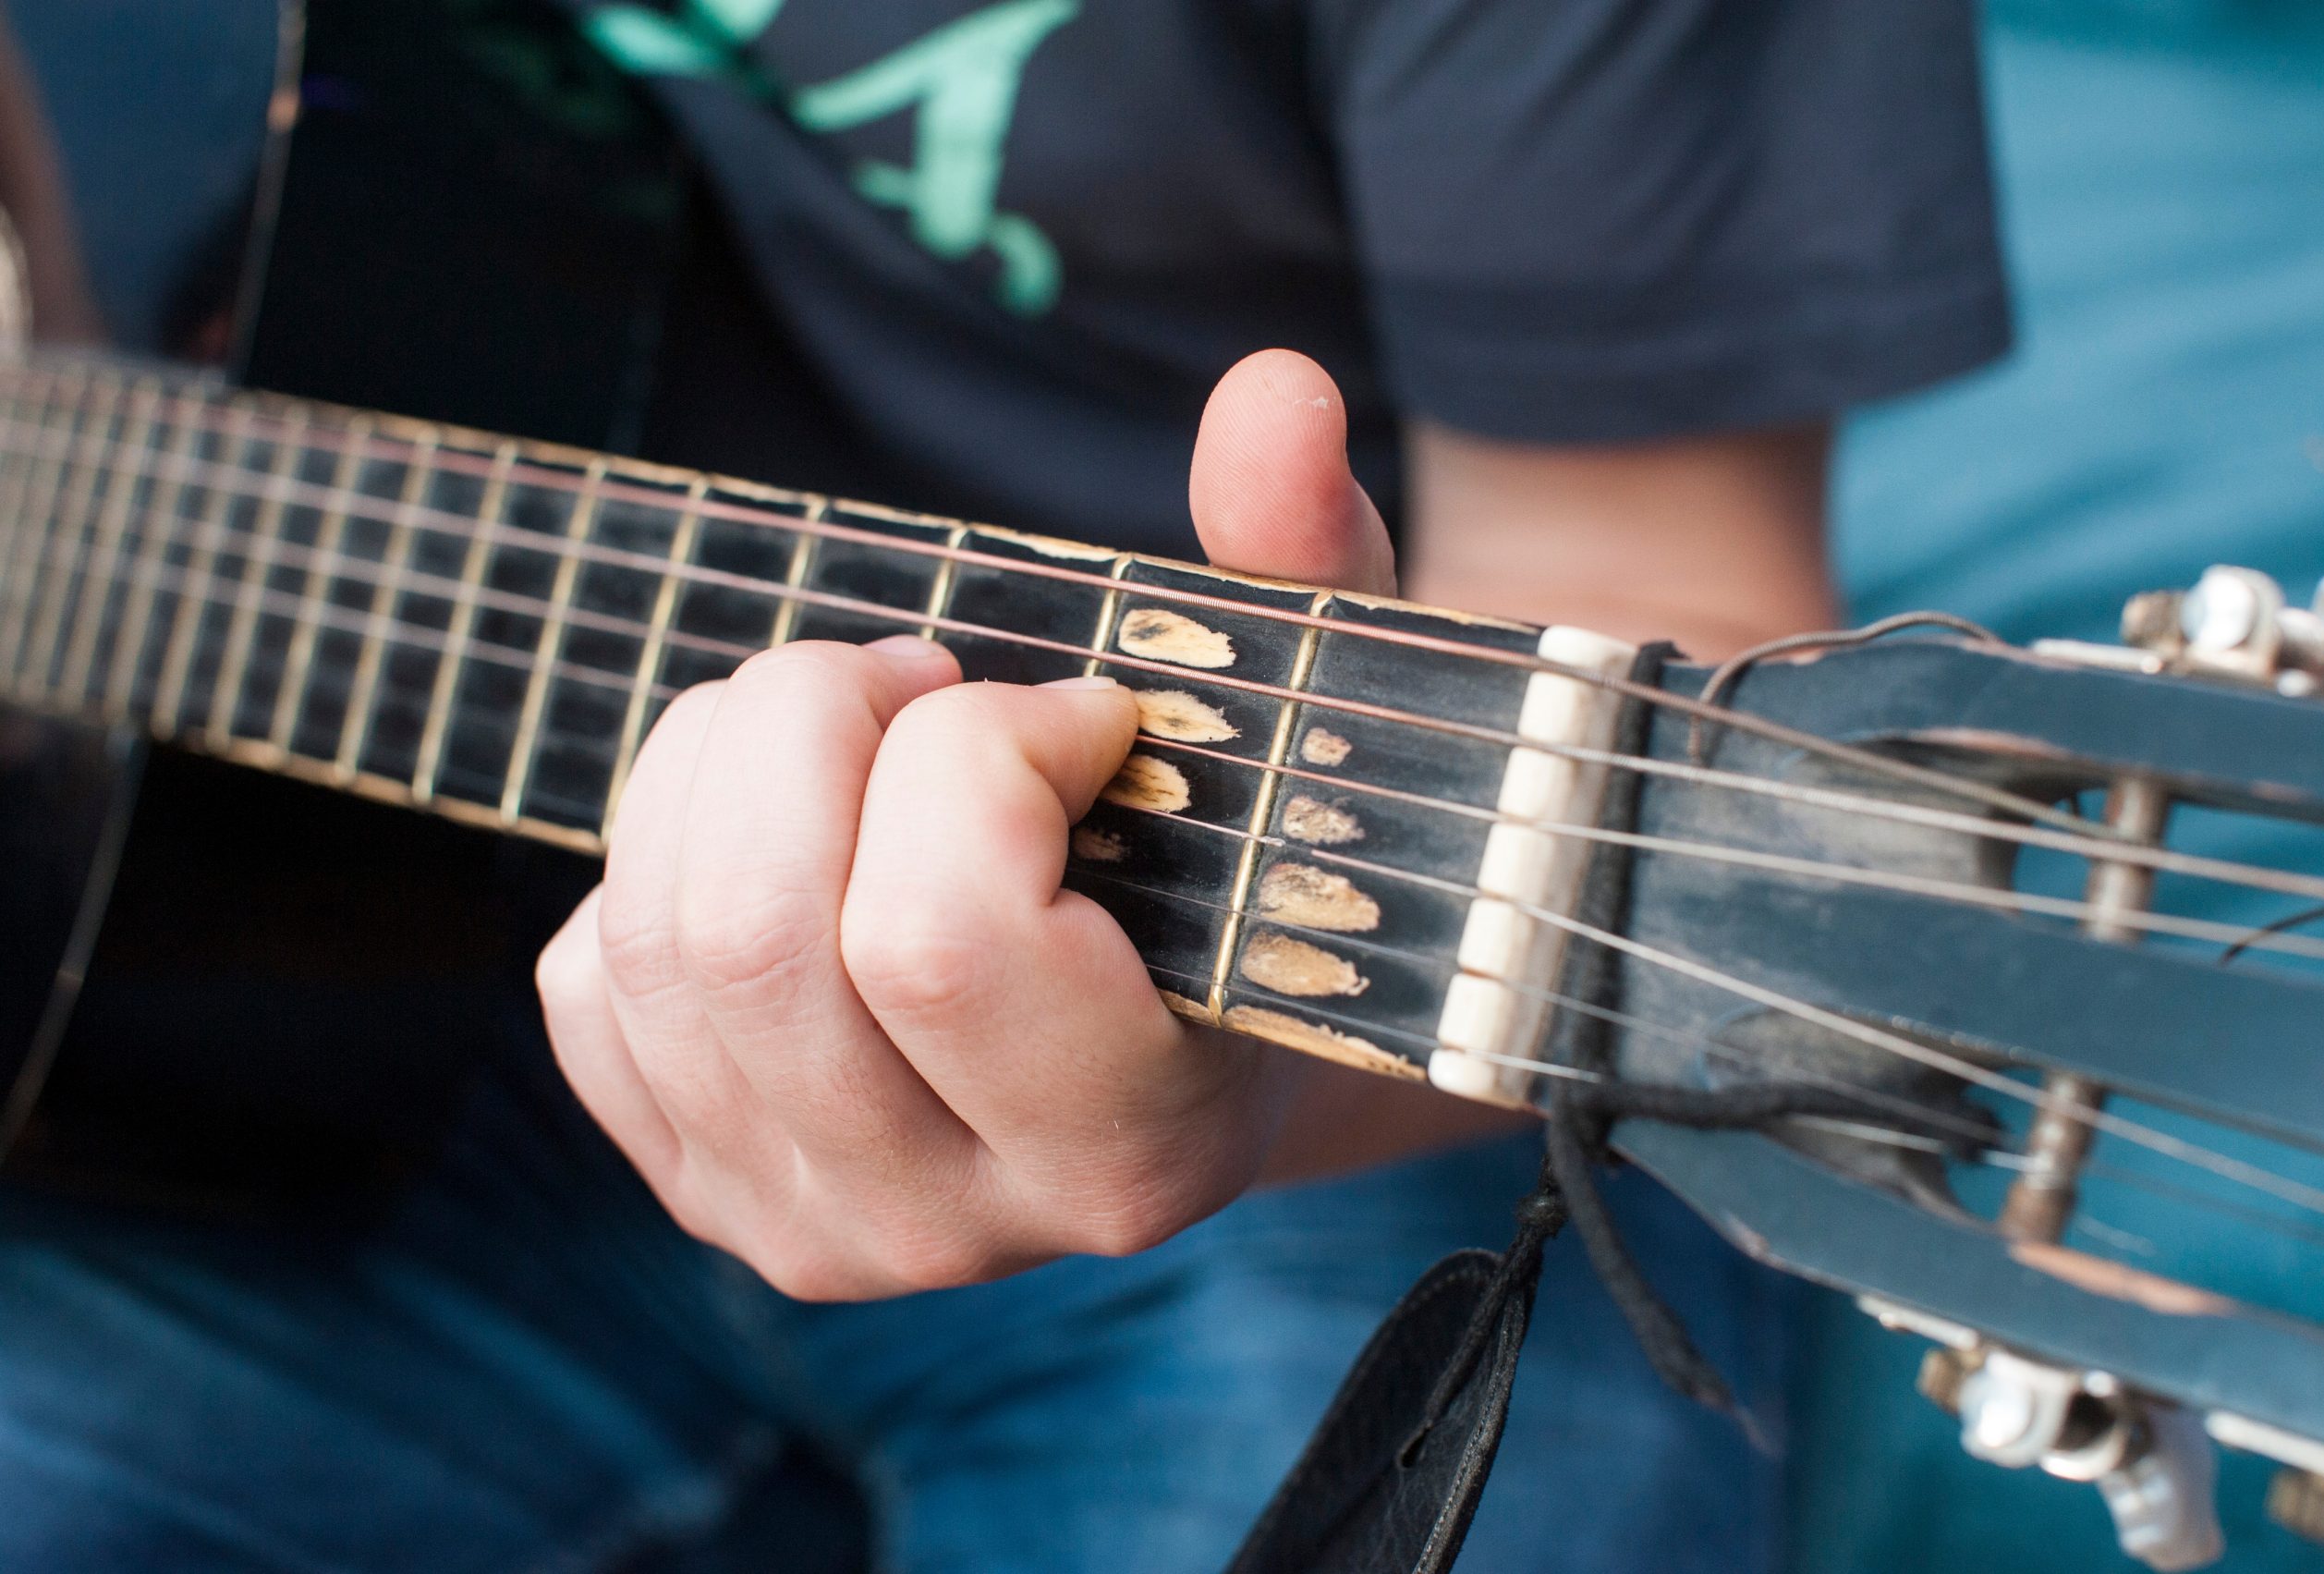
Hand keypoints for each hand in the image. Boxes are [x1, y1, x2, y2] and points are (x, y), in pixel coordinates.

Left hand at [536, 350, 1400, 1298]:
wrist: (1193, 1052)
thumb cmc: (1251, 871)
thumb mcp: (1301, 724)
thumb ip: (1303, 567)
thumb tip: (1275, 393)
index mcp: (1128, 1148)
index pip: (941, 940)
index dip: (984, 753)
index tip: (1076, 711)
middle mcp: (950, 1225)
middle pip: (761, 932)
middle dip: (818, 718)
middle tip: (920, 678)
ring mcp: (805, 1221)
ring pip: (655, 944)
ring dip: (728, 757)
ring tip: (849, 722)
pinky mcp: (704, 1181)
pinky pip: (586, 987)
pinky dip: (658, 858)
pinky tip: (790, 833)